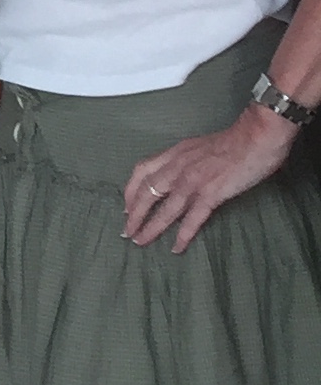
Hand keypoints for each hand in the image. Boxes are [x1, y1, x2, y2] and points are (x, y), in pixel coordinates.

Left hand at [123, 107, 296, 252]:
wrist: (257, 136)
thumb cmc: (235, 140)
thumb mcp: (199, 146)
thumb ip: (185, 160)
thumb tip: (178, 175)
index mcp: (175, 153)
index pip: (142, 171)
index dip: (130, 191)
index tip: (126, 207)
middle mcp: (178, 166)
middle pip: (146, 192)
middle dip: (134, 214)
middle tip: (127, 231)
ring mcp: (193, 180)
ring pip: (165, 208)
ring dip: (151, 227)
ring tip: (142, 241)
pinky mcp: (211, 193)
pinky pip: (192, 218)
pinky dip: (182, 235)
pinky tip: (177, 247)